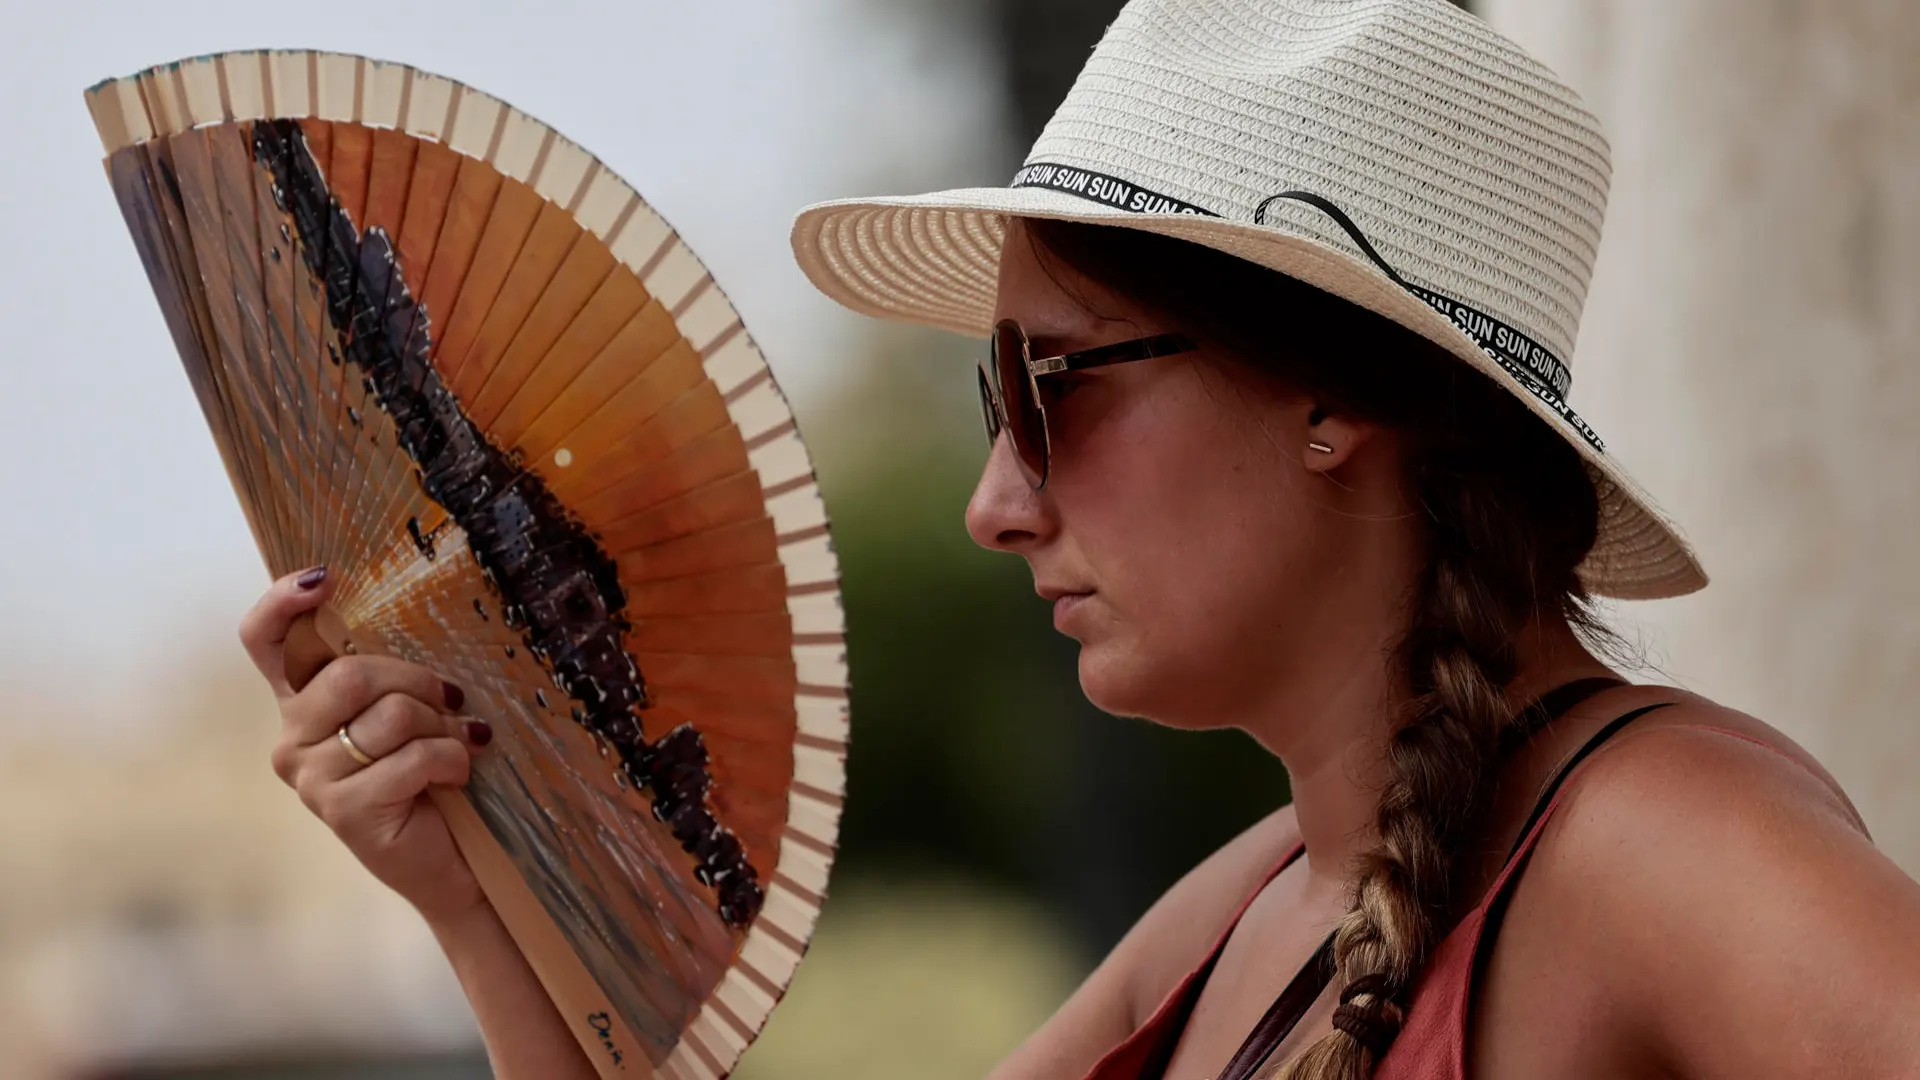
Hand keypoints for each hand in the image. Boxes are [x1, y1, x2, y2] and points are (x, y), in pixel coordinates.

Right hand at [241, 565, 491, 924]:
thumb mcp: (409, 710)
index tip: (326, 578)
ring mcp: (312, 778)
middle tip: (451, 704)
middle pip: (349, 675)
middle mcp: (292, 738)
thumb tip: (407, 609)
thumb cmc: (433, 774)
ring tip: (458, 746)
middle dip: (418, 683)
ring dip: (443, 728)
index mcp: (303, 702)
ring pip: (390, 715)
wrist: (452, 861)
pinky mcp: (344, 812)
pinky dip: (452, 760)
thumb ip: (389, 672)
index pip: (263, 640)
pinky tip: (457, 775)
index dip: (282, 602)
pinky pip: (413, 758)